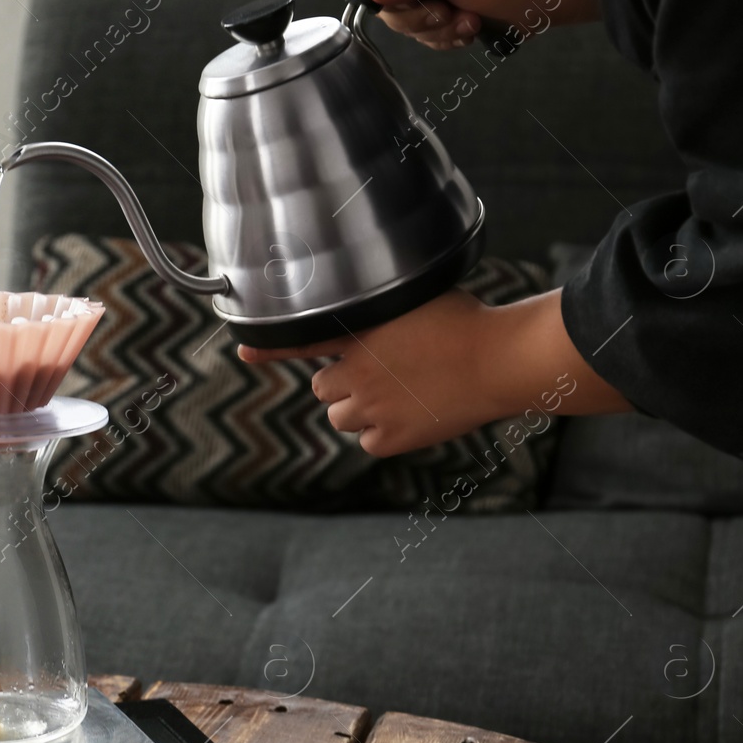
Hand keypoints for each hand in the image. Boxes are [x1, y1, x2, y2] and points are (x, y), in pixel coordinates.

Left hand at [237, 289, 629, 456]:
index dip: (267, 346)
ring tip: (399, 395)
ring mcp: (371, 407)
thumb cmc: (466, 323)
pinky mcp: (390, 437)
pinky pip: (368, 442)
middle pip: (322, 388)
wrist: (498, 361)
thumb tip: (362, 315)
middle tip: (383, 375)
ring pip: (341, 418)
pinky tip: (410, 416)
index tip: (244, 350)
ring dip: (359, 410)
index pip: (299, 340)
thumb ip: (379, 309)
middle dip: (344, 385)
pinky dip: (382, 435)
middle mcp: (356, 372)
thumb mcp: (414, 299)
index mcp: (359, 334)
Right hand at [357, 0, 598, 50]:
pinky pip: (427, 37)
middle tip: (447, 11)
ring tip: (469, 20)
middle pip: (388, 3)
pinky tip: (471, 28)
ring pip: (409, 24)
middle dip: (419, 16)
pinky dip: (448, 38)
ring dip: (438, 31)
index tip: (404, 0)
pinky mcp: (444, 13)